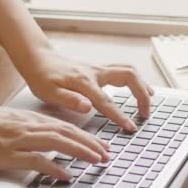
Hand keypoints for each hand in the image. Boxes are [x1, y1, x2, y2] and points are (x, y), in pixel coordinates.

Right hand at [0, 105, 111, 180]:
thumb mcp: (4, 119)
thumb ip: (23, 127)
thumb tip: (39, 136)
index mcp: (26, 118)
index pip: (62, 125)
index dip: (84, 135)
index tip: (98, 144)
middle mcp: (26, 126)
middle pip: (66, 132)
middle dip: (90, 143)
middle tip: (107, 154)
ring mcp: (17, 140)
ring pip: (58, 142)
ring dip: (80, 151)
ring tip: (97, 160)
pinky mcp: (7, 154)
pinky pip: (36, 161)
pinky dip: (53, 167)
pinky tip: (65, 175)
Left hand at [20, 50, 153, 131]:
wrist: (38, 60)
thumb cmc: (42, 78)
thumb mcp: (49, 92)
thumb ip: (69, 100)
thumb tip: (87, 107)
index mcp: (84, 82)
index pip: (106, 101)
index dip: (120, 115)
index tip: (131, 127)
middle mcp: (95, 72)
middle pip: (129, 77)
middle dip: (142, 95)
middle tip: (146, 114)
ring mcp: (99, 69)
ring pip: (129, 71)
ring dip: (142, 85)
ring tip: (149, 101)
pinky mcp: (99, 69)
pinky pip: (123, 71)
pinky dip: (135, 81)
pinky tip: (139, 89)